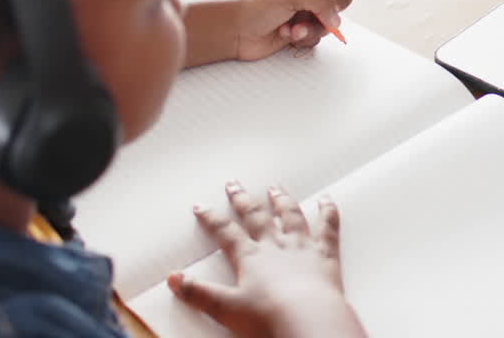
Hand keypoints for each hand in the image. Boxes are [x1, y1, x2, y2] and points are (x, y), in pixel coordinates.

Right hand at [168, 182, 365, 337]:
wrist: (308, 318)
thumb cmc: (269, 316)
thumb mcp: (226, 308)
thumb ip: (199, 293)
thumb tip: (174, 280)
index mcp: (251, 256)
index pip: (226, 232)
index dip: (211, 219)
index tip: (201, 207)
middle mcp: (276, 245)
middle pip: (256, 216)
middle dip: (243, 200)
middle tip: (234, 184)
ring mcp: (302, 246)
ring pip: (291, 215)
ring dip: (282, 200)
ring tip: (275, 187)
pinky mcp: (325, 254)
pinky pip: (328, 227)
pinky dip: (328, 211)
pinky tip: (327, 201)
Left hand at [233, 0, 355, 60]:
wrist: (234, 31)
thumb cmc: (256, 5)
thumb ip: (322, 0)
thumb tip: (337, 20)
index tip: (326, 0)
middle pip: (341, 0)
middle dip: (326, 13)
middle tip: (309, 15)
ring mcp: (307, 9)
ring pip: (331, 22)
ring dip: (312, 28)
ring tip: (291, 28)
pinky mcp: (303, 28)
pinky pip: (320, 36)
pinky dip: (304, 38)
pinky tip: (286, 34)